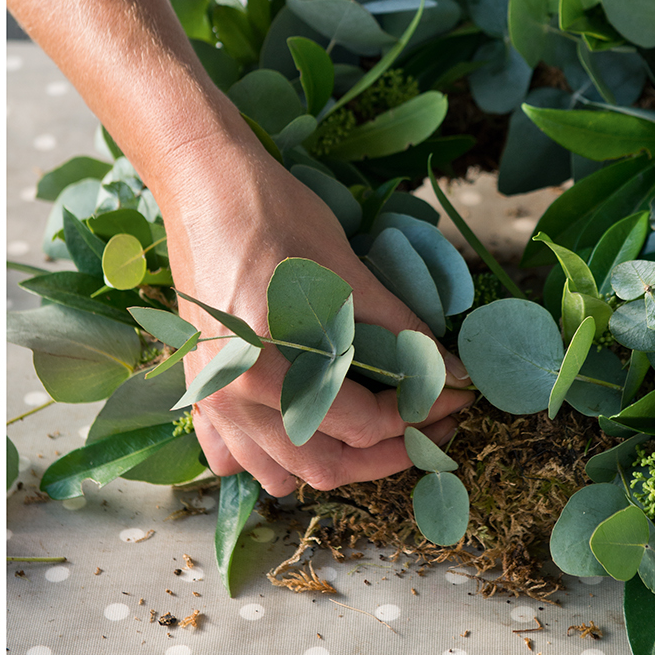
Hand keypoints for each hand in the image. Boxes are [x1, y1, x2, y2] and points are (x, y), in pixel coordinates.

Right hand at [158, 138, 475, 497]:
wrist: (203, 183)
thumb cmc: (272, 215)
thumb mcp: (343, 270)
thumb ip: (398, 327)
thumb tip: (453, 369)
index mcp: (264, 370)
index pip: (360, 423)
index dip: (418, 414)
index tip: (455, 397)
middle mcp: (229, 399)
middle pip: (324, 466)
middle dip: (387, 453)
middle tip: (431, 423)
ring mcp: (208, 399)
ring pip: (279, 472)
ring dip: (333, 462)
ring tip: (379, 432)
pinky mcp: (199, 388)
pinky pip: (232, 454)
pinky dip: (270, 458)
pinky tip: (304, 431)